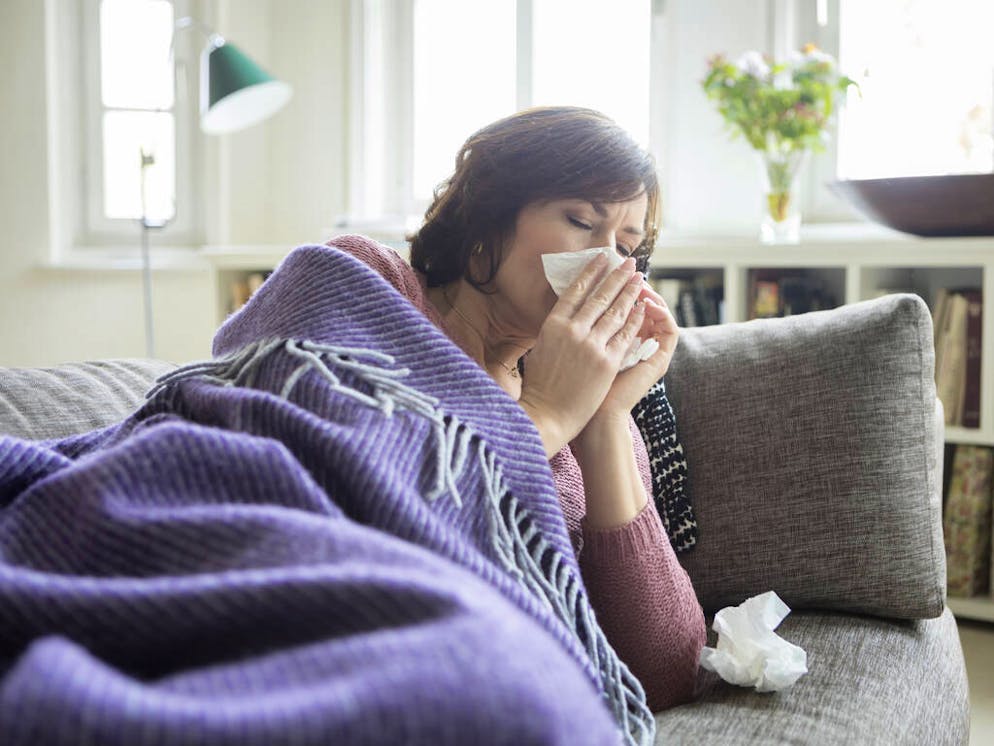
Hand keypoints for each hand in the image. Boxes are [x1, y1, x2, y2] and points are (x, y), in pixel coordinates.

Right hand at [517, 254, 648, 456]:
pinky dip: (635, 319)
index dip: (591, 272)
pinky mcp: (607, 362)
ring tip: (639, 278)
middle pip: (600, 296)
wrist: (548, 414)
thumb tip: (567, 315)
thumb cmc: (540, 386)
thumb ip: (556, 330)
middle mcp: (573, 331)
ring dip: (630, 292)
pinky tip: (642, 307)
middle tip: (629, 263)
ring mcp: (591, 346)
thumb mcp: (540, 348)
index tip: (602, 259)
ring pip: (616, 312)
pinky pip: (625, 335)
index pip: (576, 290)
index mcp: (552, 325)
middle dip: (617, 276)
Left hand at [588, 282, 679, 424]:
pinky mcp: (660, 361)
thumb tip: (574, 299)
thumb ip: (583, 328)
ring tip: (638, 281)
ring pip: (660, 314)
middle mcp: (639, 346)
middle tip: (626, 267)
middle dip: (633, 285)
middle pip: (643, 306)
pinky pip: (669, 329)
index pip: (625, 307)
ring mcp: (652, 353)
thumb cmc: (577, 390)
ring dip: (649, 294)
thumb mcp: (579, 350)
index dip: (617, 288)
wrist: (594, 419)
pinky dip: (661, 313)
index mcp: (620, 343)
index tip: (606, 270)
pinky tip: (648, 301)